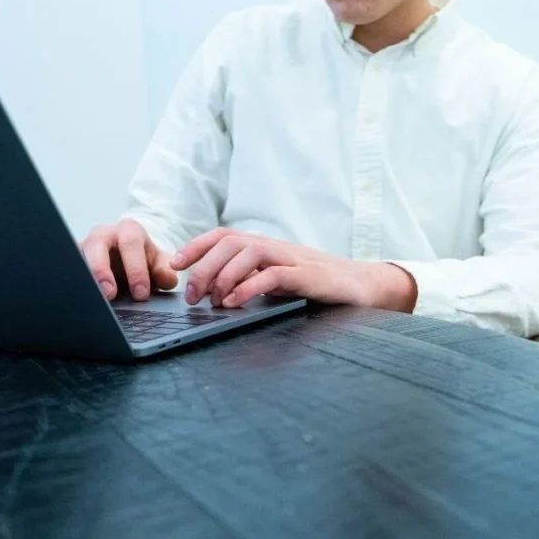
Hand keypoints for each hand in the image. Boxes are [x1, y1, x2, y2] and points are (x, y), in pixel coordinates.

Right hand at [81, 219, 178, 300]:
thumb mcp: (159, 263)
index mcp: (129, 230)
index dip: (136, 269)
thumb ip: (166, 271)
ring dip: (84, 276)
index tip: (141, 293)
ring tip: (92, 297)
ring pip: (77, 255)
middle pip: (97, 244)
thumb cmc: (143, 259)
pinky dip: (73, 281)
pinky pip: (68, 267)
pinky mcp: (73, 259)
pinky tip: (80, 296)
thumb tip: (166, 278)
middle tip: (109, 294)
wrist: (127, 258)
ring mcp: (84, 246)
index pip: (131, 243)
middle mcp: (103, 234)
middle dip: (101, 269)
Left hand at [170, 228, 417, 311]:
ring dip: (223, 275)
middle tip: (191, 295)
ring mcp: (292, 258)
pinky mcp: (307, 275)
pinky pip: (272, 275)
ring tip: (211, 300)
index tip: (175, 263)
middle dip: (204, 266)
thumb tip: (213, 293)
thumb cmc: (317, 286)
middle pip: (230, 242)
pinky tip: (235, 302)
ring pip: (248, 252)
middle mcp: (275, 246)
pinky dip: (249, 287)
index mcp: (266, 246)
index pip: (224, 235)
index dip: (197, 245)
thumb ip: (251, 280)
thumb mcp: (278, 280)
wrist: (362, 286)